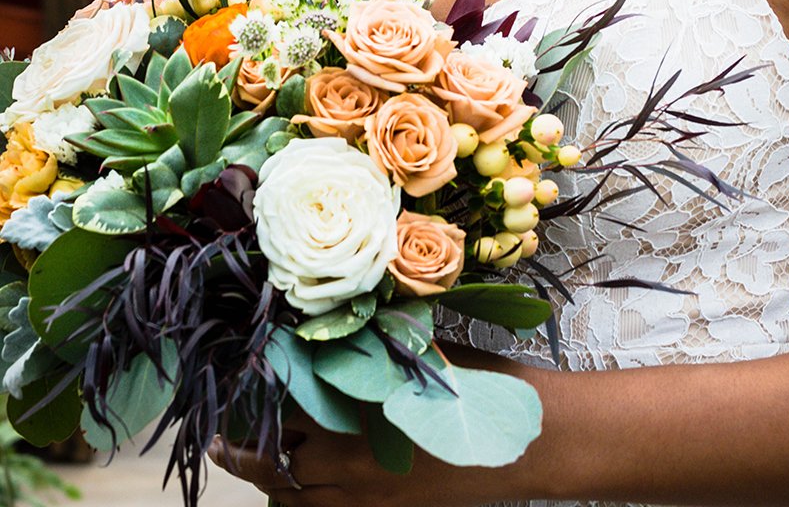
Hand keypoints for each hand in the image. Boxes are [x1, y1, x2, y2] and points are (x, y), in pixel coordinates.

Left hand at [206, 361, 521, 506]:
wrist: (532, 439)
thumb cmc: (477, 384)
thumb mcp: (414, 356)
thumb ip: (362, 353)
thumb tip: (309, 337)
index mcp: (358, 419)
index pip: (280, 417)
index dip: (246, 406)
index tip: (225, 392)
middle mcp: (354, 468)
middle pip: (277, 468)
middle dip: (243, 453)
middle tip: (218, 438)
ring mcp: (371, 502)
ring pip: (297, 502)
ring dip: (269, 483)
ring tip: (245, 462)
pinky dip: (303, 505)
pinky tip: (299, 488)